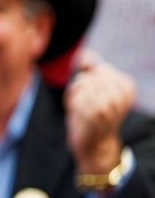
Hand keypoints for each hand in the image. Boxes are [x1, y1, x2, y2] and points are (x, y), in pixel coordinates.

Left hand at [65, 51, 134, 175]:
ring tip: (81, 107)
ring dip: (76, 93)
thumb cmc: (92, 114)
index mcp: (127, 87)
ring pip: (83, 82)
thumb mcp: (94, 89)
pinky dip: (71, 99)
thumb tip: (86, 53)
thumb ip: (90, 69)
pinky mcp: (95, 112)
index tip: (95, 96)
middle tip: (86, 103)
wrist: (94, 144)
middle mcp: (121, 94)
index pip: (101, 69)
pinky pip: (76, 93)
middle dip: (82, 85)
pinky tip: (76, 111)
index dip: (90, 80)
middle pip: (92, 74)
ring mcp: (110, 104)